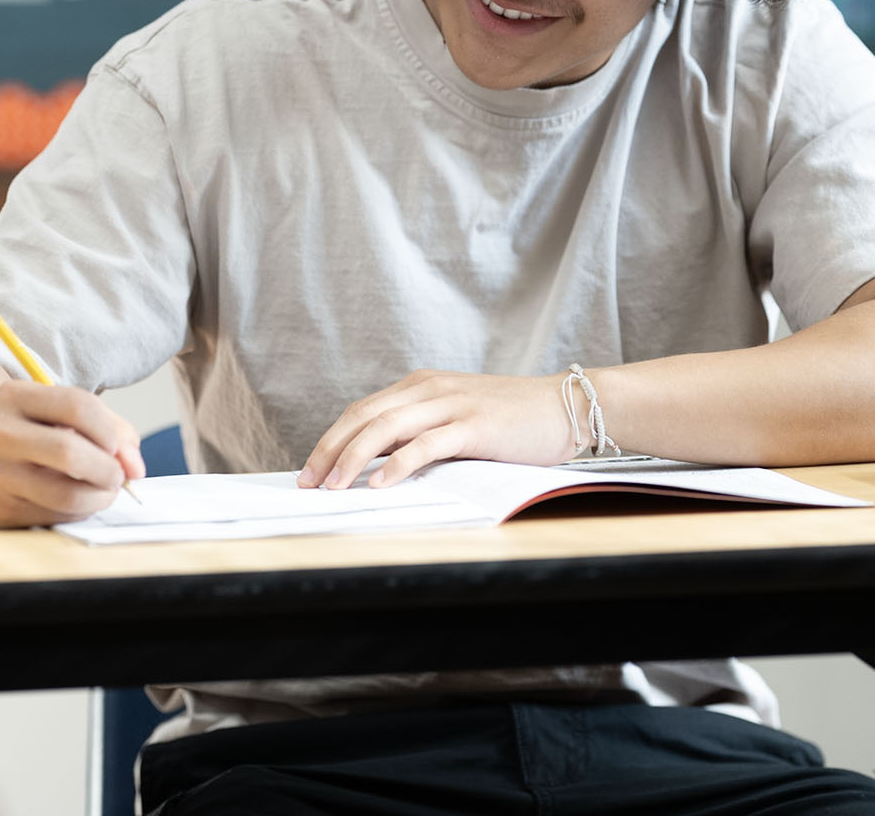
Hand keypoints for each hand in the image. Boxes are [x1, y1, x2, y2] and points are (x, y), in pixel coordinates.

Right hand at [0, 381, 144, 527]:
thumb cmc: (24, 428)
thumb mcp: (56, 410)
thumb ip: (108, 427)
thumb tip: (135, 469)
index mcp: (13, 397)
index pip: (78, 406)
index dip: (110, 431)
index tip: (117, 447)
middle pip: (70, 453)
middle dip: (108, 470)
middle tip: (118, 476)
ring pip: (65, 495)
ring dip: (99, 498)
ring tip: (104, 491)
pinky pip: (52, 517)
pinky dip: (76, 512)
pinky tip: (74, 500)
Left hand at [297, 370, 577, 489]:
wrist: (566, 405)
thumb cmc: (512, 420)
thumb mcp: (456, 418)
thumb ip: (421, 432)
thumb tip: (378, 463)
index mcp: (421, 386)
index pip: (362, 411)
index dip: (331, 440)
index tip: (310, 470)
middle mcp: (429, 389)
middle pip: (364, 417)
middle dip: (330, 450)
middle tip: (308, 483)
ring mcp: (451, 404)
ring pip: (386, 428)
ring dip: (353, 458)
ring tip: (333, 487)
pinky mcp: (474, 425)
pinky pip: (425, 444)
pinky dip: (398, 464)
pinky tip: (380, 483)